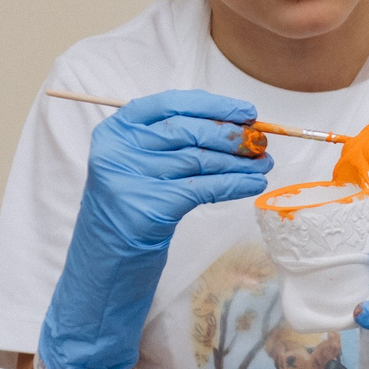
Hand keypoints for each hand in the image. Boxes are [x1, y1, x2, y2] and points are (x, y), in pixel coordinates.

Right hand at [41, 90, 270, 368]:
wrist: (103, 264)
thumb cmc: (129, 210)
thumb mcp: (139, 167)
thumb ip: (172, 142)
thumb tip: (236, 126)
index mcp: (114, 131)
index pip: (169, 104)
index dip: (212, 106)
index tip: (246, 110)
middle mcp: (119, 151)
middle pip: (188, 132)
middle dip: (231, 136)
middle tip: (262, 141)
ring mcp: (131, 179)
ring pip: (200, 161)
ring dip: (240, 162)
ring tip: (264, 163)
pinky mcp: (149, 208)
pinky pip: (203, 189)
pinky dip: (234, 185)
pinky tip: (253, 184)